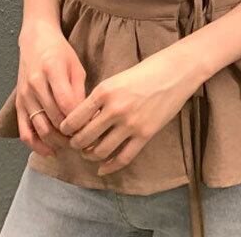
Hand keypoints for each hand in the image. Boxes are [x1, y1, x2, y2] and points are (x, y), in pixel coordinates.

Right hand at [15, 19, 86, 157]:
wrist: (35, 39)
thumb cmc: (60, 52)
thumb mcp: (76, 66)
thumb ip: (80, 92)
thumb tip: (88, 118)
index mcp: (52, 70)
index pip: (67, 104)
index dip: (80, 120)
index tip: (92, 129)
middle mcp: (35, 84)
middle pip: (54, 119)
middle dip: (71, 134)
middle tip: (86, 141)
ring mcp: (25, 95)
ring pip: (40, 128)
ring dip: (56, 142)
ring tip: (71, 145)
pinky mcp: (18, 104)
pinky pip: (24, 130)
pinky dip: (36, 144)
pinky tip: (50, 151)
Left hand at [58, 46, 204, 175]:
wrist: (175, 72)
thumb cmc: (145, 71)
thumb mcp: (116, 79)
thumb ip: (100, 99)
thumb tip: (84, 119)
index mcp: (104, 91)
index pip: (75, 118)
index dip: (66, 128)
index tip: (65, 130)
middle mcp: (115, 109)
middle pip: (85, 137)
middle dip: (76, 144)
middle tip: (75, 144)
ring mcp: (131, 124)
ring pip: (101, 151)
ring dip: (90, 155)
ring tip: (88, 153)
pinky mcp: (145, 134)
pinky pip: (123, 157)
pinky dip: (110, 166)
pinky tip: (102, 168)